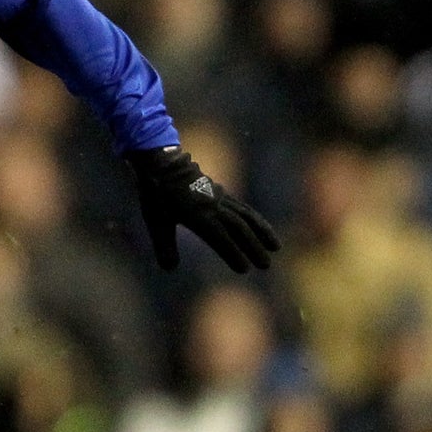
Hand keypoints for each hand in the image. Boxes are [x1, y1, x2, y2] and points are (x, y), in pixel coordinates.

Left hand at [127, 145, 279, 271]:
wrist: (161, 162)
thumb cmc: (156, 193)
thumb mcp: (155, 221)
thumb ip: (164, 245)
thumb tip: (170, 269)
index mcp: (197, 214)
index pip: (219, 238)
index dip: (232, 253)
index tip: (244, 269)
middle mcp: (213, 206)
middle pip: (239, 228)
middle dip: (253, 247)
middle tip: (266, 266)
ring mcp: (219, 198)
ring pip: (246, 216)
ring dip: (262, 232)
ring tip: (276, 247)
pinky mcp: (221, 193)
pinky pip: (242, 207)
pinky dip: (255, 218)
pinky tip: (260, 227)